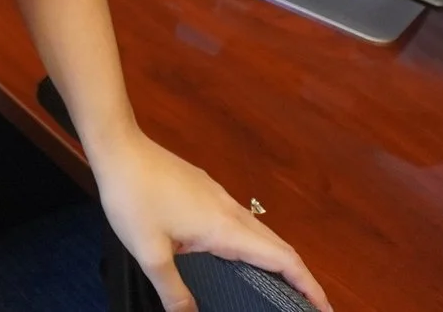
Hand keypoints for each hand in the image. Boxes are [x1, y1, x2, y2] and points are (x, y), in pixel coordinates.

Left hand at [92, 131, 330, 311]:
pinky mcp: (205, 191)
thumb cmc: (132, 196)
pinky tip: (239, 258)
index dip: (308, 285)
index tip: (324, 307)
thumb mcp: (149, 253)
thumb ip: (173, 290)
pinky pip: (242, 223)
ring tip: (280, 288)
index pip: (283, 259)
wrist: (119, 146)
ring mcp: (219, 197)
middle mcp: (230, 211)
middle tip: (307, 306)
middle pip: (279, 246)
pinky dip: (255, 245)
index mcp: (225, 228)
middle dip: (300, 277)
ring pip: (261, 233)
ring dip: (277, 260)